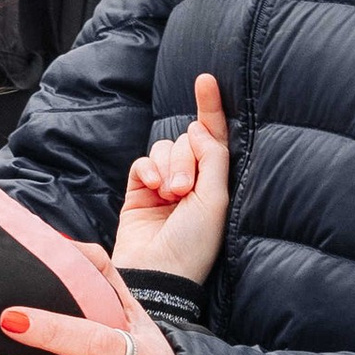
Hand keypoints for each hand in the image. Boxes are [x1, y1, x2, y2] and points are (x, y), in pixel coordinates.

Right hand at [113, 73, 228, 284]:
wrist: (158, 274)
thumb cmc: (193, 245)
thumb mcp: (215, 200)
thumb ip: (212, 158)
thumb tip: (199, 128)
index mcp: (215, 185)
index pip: (214, 139)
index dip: (210, 108)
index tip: (206, 79)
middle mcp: (191, 182)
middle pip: (186, 141)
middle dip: (185, 159)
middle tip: (183, 190)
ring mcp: (164, 187)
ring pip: (164, 149)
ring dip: (168, 167)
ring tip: (169, 195)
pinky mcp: (139, 192)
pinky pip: (142, 162)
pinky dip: (148, 169)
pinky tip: (152, 188)